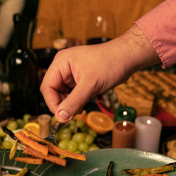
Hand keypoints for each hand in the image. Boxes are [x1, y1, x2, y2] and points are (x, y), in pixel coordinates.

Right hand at [41, 24, 159, 122]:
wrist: (127, 57)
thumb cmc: (110, 63)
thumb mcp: (90, 85)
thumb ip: (74, 102)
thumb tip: (60, 118)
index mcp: (61, 63)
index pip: (47, 87)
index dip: (52, 103)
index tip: (62, 117)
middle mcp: (63, 67)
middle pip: (53, 92)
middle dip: (62, 105)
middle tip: (72, 115)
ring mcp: (71, 74)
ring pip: (62, 95)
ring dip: (69, 105)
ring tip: (80, 109)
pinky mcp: (80, 80)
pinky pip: (72, 94)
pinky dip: (76, 102)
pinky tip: (83, 106)